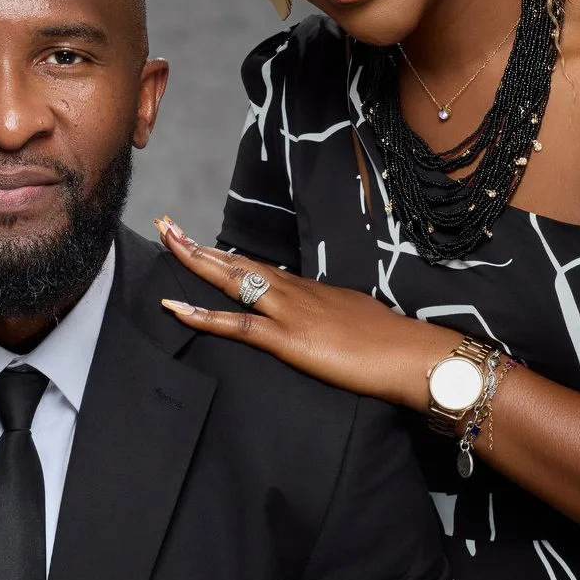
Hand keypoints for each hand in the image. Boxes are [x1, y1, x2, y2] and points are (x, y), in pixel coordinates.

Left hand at [155, 217, 459, 411]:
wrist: (412, 355)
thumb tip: (324, 317)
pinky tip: (174, 307)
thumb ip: (332, 315)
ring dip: (195, 262)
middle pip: (239, 262)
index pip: (260, 268)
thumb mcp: (355, 319)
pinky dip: (201, 316)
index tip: (201, 242)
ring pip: (233, 281)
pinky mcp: (288, 339)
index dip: (227, 255)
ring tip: (167, 241)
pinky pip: (236, 326)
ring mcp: (290, 313)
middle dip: (199, 245)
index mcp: (310, 290)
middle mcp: (295, 292)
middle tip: (167, 224)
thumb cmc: (392, 345)